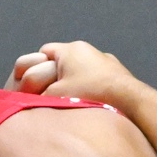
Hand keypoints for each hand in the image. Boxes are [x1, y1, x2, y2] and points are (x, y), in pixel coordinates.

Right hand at [6, 42, 146, 111]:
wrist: (131, 102)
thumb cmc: (90, 96)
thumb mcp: (54, 96)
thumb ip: (37, 95)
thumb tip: (26, 100)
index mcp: (71, 49)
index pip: (43, 53)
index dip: (33, 69)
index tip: (31, 87)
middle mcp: (89, 50)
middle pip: (61, 62)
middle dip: (52, 77)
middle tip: (47, 96)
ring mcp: (106, 62)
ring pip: (80, 71)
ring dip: (72, 85)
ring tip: (68, 103)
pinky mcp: (119, 75)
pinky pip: (96, 81)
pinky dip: (89, 90)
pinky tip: (88, 106)